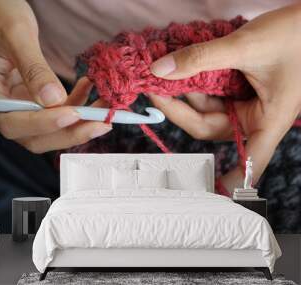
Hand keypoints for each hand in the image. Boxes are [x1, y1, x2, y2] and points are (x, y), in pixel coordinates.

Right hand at [0, 0, 110, 152]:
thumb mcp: (17, 34)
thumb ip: (34, 69)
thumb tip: (54, 101)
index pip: (12, 122)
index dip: (43, 124)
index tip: (72, 115)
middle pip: (32, 136)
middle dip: (68, 133)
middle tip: (100, 124)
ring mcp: (15, 104)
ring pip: (48, 129)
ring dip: (78, 123)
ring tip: (106, 110)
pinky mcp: (30, 98)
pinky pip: (55, 110)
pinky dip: (75, 104)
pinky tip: (89, 89)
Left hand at [149, 4, 300, 190]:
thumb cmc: (298, 33)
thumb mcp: (246, 46)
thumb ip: (202, 58)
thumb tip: (161, 70)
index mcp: (268, 119)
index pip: (250, 159)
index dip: (233, 179)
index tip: (214, 191)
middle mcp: (254, 116)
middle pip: (207, 124)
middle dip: (178, 107)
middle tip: (155, 87)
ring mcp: (245, 102)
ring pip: (205, 106)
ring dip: (183, 90)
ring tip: (163, 70)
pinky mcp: (240, 88)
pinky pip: (210, 91)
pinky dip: (194, 80)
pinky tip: (180, 67)